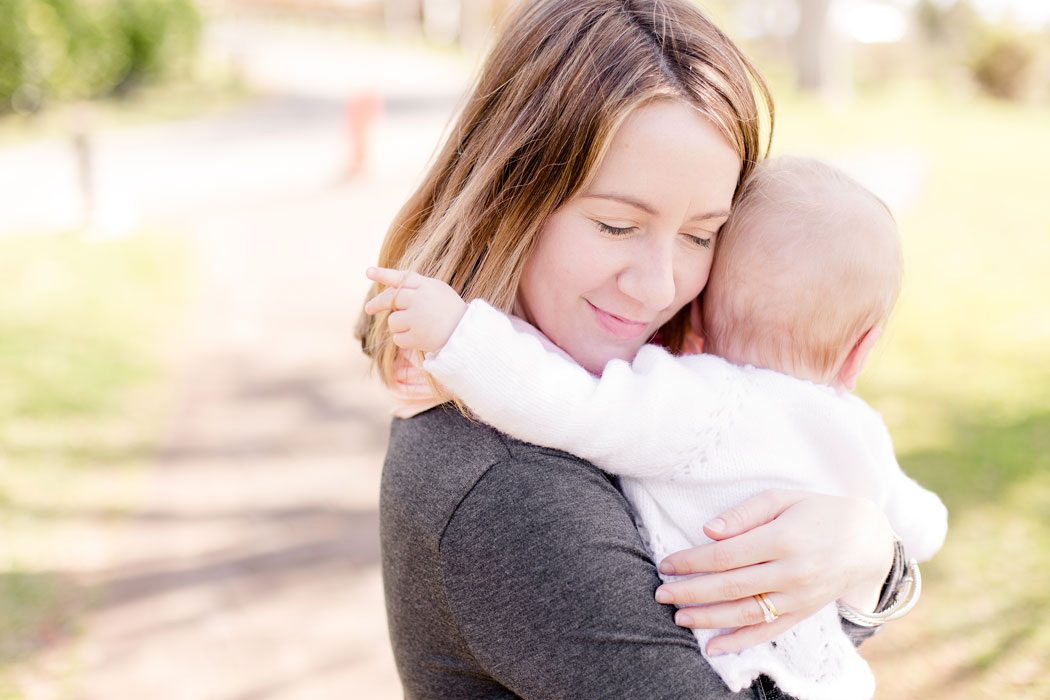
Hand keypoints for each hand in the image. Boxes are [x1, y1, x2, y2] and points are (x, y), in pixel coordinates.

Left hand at [364, 267, 467, 352]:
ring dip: (399, 326)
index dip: (383, 274)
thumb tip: (387, 291)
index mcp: (427, 286)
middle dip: (377, 304)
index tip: (368, 272)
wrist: (466, 334)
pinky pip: (397, 338)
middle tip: (369, 308)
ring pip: (392, 322)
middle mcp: (421, 300)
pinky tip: (418, 338)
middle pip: (390, 299)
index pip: (402, 278)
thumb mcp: (437, 290)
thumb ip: (414, 287)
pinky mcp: (417, 336)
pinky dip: (404, 340)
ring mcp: (418, 318)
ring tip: (417, 327)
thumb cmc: (448, 310)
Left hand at [653, 489, 894, 655]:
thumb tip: (709, 531)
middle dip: (691, 591)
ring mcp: (799, 597)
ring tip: (679, 616)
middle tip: (661, 593)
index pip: (726, 555)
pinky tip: (714, 647)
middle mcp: (792, 572)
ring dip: (709, 618)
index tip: (666, 564)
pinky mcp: (804, 613)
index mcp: (783, 538)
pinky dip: (740, 642)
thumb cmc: (818, 511)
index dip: (692, 561)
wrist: (868, 541)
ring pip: (746, 613)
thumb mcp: (782, 499)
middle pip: (731, 586)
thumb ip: (744, 514)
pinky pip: (768, 632)